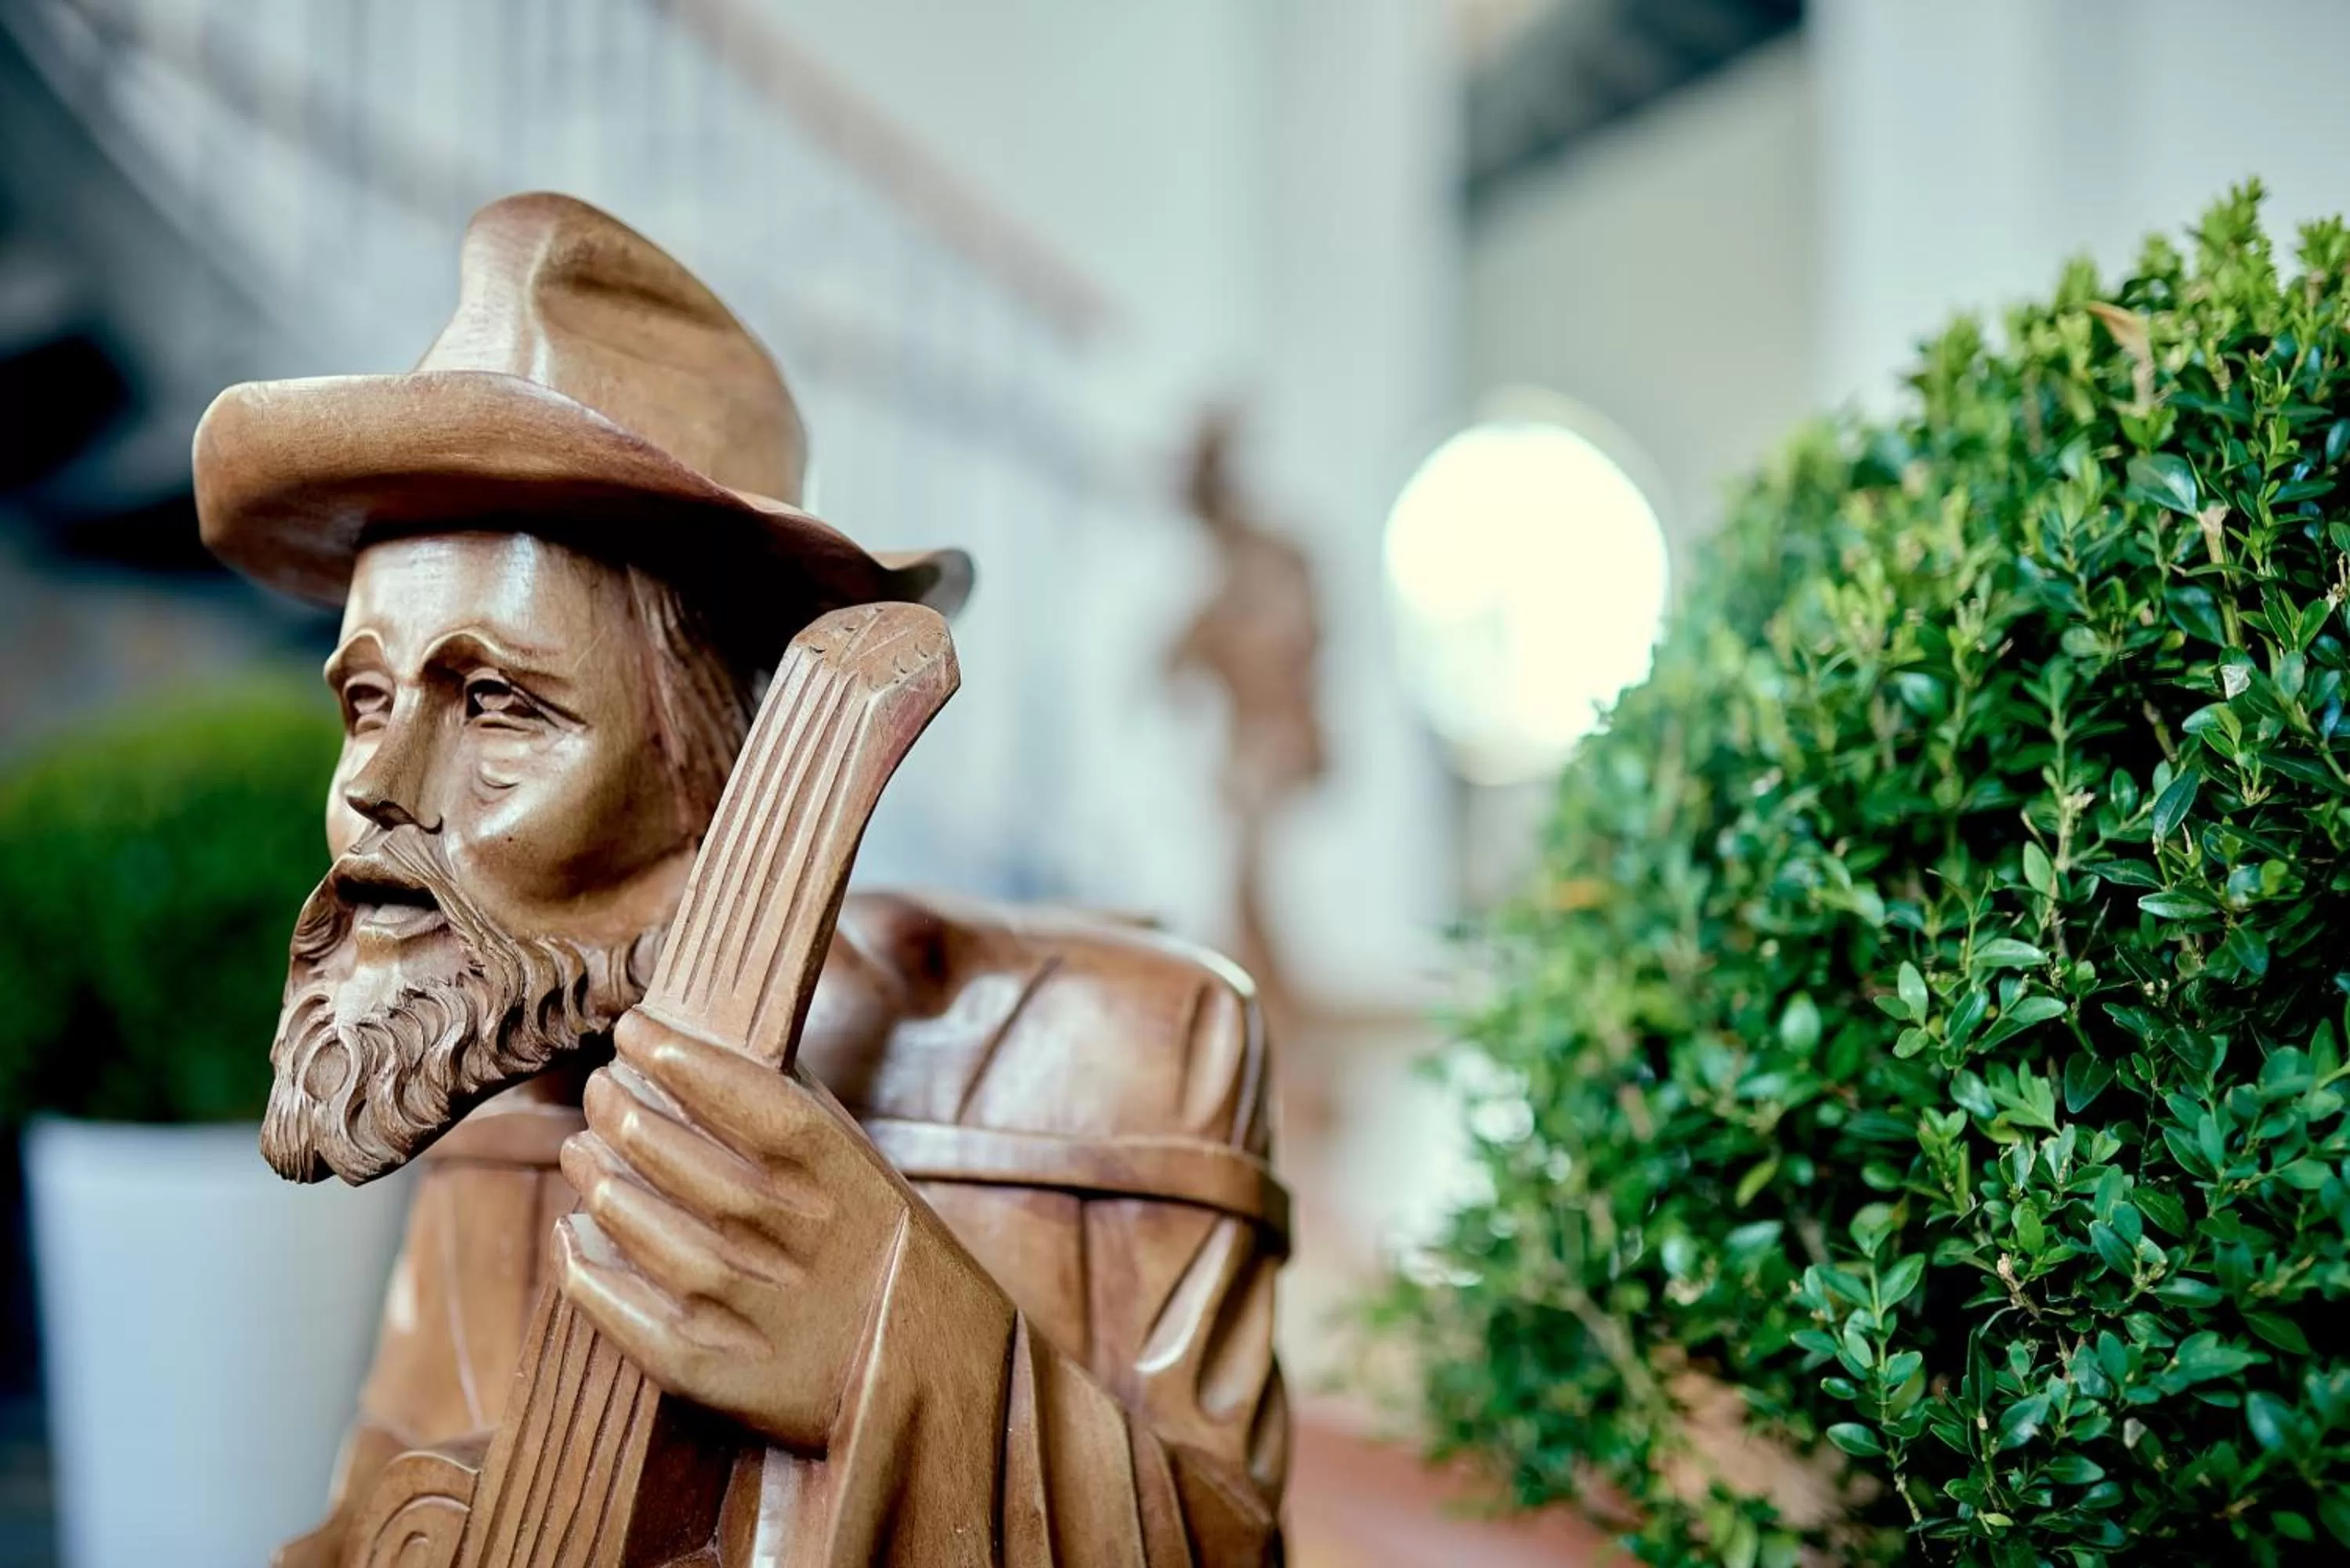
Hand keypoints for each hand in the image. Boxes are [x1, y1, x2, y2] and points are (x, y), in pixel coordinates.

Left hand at [556, 1008, 909, 1450]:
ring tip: (580, 1151)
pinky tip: (571, 1235)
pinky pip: (626, 1315)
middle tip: (600, 1089)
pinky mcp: (717, 1376)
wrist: (929, 1377)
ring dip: (598, 1180)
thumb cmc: (885, 1259)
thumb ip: (803, 1118)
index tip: (636, 1028)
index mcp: (842, 1181)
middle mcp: (793, 1240)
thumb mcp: (868, 1177)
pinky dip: (586, 1271)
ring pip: (642, 1228)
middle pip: (678, 1157)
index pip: (747, 1097)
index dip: (681, 1058)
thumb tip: (715, 1053)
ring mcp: (752, 1311)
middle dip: (623, 1111)